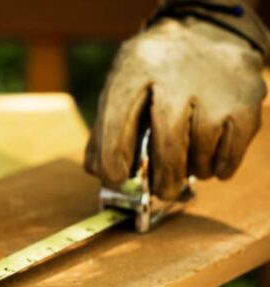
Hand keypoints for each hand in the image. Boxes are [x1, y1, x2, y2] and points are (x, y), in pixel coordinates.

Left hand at [85, 18, 265, 199]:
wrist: (207, 33)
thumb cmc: (154, 73)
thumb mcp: (123, 85)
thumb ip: (105, 130)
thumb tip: (100, 173)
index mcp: (137, 66)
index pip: (119, 116)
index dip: (113, 155)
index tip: (114, 179)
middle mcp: (178, 71)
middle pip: (169, 137)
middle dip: (163, 174)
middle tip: (161, 191)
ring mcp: (217, 83)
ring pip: (203, 145)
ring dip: (193, 168)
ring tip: (187, 166)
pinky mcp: (247, 97)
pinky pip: (232, 149)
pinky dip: (219, 165)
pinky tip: (210, 163)